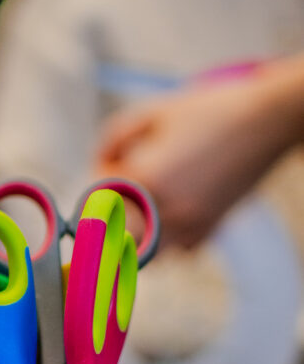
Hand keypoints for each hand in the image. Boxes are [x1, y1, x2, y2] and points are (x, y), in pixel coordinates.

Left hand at [95, 75, 292, 248]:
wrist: (266, 120)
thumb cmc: (209, 111)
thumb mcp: (153, 112)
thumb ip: (115, 138)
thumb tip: (99, 163)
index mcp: (147, 178)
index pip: (101, 196)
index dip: (98, 180)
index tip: (108, 166)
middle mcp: (168, 209)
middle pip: (118, 232)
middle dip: (113, 214)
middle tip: (119, 193)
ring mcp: (191, 224)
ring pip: (147, 252)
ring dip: (138, 234)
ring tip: (144, 208)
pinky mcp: (211, 228)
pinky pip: (179, 250)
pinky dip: (169, 240)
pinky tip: (172, 214)